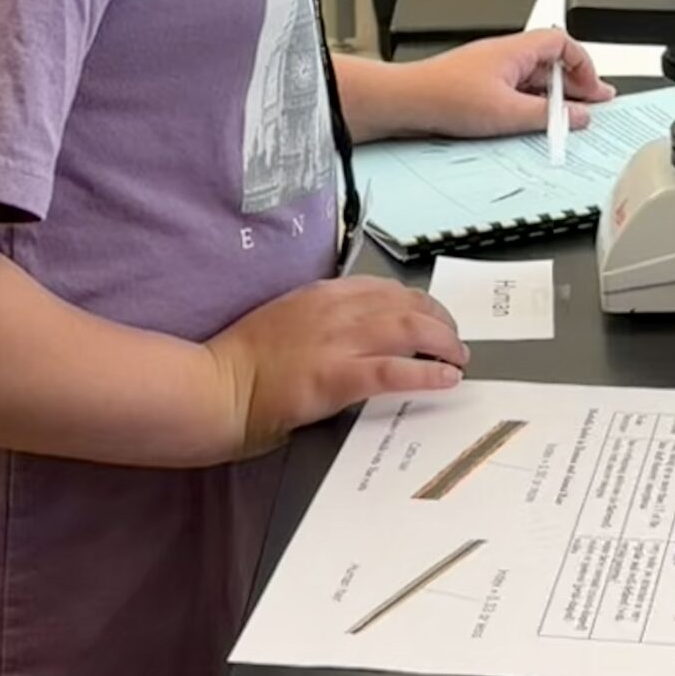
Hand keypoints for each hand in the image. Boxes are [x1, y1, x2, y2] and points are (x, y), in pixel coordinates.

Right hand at [208, 279, 469, 456]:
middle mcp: (335, 309)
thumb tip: (357, 332)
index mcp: (321, 293)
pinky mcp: (336, 376)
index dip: (418, 302)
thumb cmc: (243, 361)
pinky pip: (395, 370)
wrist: (214, 387)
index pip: (385, 288)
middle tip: (455, 340)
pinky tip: (446, 378)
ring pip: (409, 330)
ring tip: (460, 358)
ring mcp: (337, 342)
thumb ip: (321, 319)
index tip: (433, 316)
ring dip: (443, 344)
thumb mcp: (286, 319)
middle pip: (406, 304)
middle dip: (440, 320)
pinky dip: (427, 372)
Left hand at [407, 30, 616, 138]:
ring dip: (552, 99)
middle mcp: (505, 55)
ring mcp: (492, 70)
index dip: (583, 65)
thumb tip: (577, 116)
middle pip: (551, 62)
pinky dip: (530, 106)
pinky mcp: (480, 86)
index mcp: (516, 49)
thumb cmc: (445, 96)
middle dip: (573, 85)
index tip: (593, 89)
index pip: (563, 43)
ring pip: (534, 80)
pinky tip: (531, 124)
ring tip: (563, 121)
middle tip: (590, 107)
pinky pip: (516, 92)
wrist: (406, 102)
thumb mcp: (508, 112)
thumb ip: (548, 116)